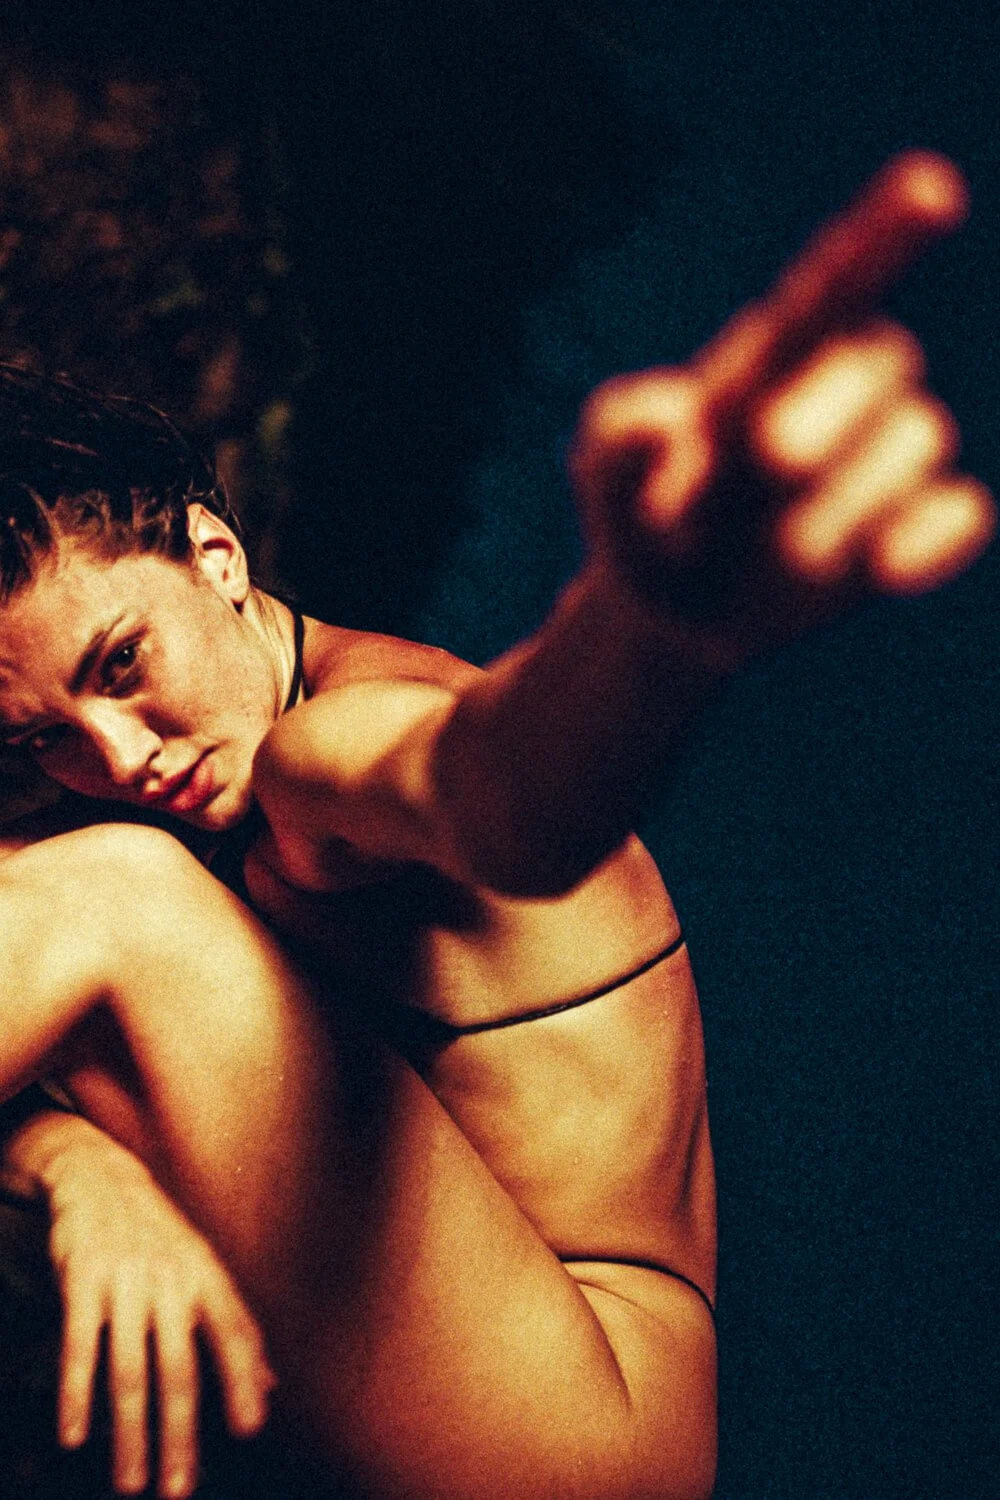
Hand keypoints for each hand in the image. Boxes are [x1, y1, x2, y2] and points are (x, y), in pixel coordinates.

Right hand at [45, 1126, 274, 1497]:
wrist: (102, 1177)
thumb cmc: (161, 1236)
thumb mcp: (203, 1270)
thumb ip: (233, 1328)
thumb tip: (269, 1387)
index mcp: (207, 1276)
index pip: (234, 1333)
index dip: (243, 1380)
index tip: (250, 1430)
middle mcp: (171, 1279)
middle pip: (180, 1369)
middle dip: (181, 1433)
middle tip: (179, 1488)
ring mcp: (127, 1279)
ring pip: (130, 1369)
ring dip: (130, 1434)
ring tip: (131, 1483)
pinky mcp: (82, 1279)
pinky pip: (79, 1346)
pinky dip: (76, 1394)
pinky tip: (72, 1436)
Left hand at [570, 152, 994, 664]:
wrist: (674, 617)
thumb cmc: (640, 522)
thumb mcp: (603, 475)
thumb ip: (617, 439)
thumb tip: (671, 422)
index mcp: (775, 355)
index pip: (836, 281)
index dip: (883, 233)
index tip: (930, 188)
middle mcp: (846, 390)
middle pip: (882, 358)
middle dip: (830, 404)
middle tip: (769, 455)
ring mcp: (888, 459)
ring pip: (917, 441)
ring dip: (842, 504)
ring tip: (773, 559)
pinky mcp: (919, 528)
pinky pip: (958, 513)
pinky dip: (927, 540)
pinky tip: (885, 570)